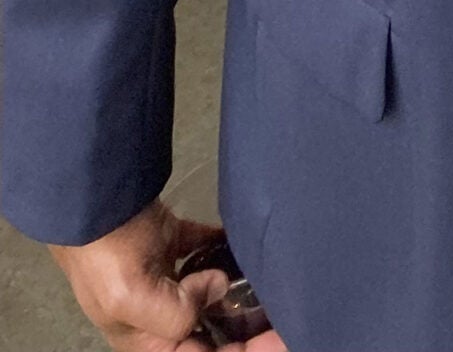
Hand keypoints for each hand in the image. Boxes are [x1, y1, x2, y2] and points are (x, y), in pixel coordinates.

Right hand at [48, 201, 285, 351]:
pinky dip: (222, 247)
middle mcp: (155, 313)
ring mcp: (163, 276)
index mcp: (144, 339)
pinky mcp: (170, 241)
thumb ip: (178, 314)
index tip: (268, 339)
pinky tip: (243, 244)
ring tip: (264, 282)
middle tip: (275, 315)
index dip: (233, 351)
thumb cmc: (106, 259)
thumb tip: (219, 288)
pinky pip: (204, 248)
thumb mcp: (132, 302)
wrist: (91, 202)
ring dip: (232, 289)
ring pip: (206, 291)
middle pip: (204, 329)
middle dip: (239, 326)